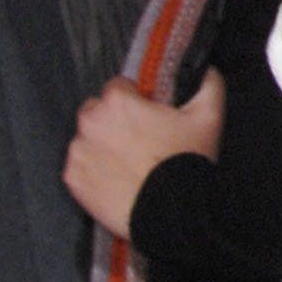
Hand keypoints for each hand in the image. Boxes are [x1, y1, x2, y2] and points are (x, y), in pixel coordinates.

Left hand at [64, 70, 224, 238]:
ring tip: (129, 162)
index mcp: (118, 102)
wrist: (171, 212)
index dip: (136, 99)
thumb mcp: (209, 117)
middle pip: (96, 111)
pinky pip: (79, 166)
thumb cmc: (186, 162)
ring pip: (86, 138)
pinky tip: (118, 178)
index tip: (148, 114)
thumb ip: (207, 84)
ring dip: (102, 144)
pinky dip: (94, 169)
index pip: (117, 86)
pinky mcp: (72, 178)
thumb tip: (205, 70)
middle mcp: (91, 123)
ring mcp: (79, 152)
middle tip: (139, 138)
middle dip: (113, 119)